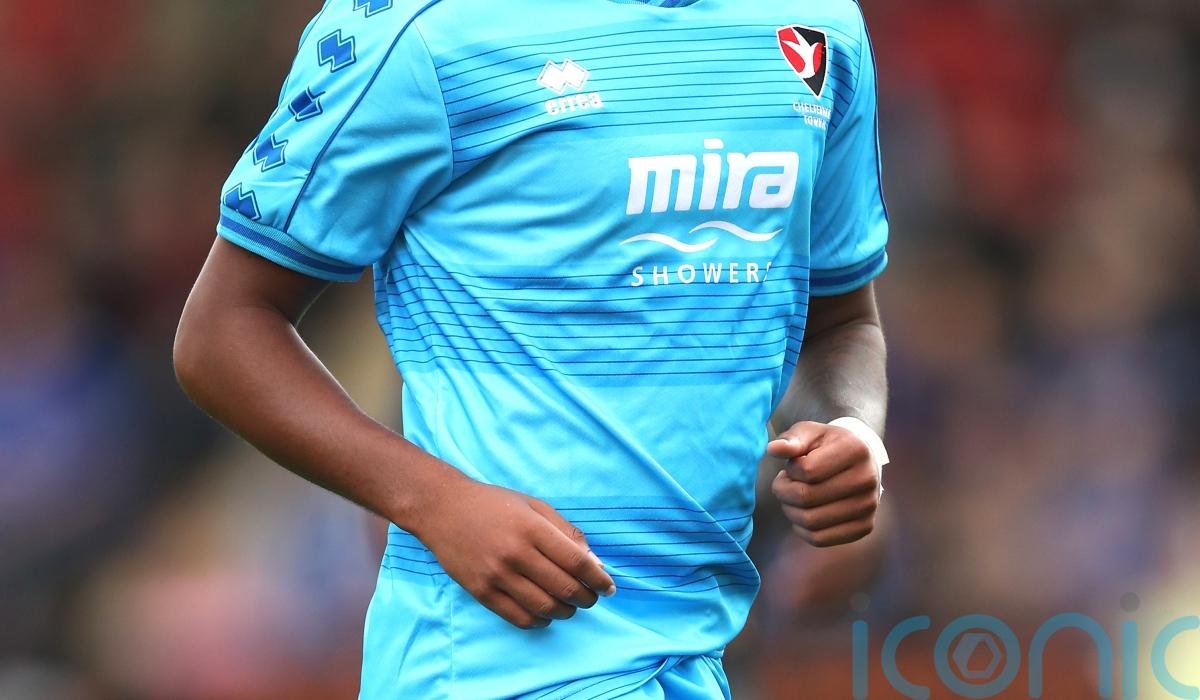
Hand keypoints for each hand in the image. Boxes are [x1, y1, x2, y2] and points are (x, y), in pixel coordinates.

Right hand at [414, 480, 616, 628]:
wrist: (442, 508)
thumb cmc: (494, 504)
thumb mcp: (534, 506)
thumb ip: (566, 532)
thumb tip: (594, 564)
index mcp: (533, 528)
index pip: (577, 562)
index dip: (599, 579)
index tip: (609, 587)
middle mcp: (516, 553)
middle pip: (564, 588)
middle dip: (586, 598)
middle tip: (592, 598)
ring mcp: (496, 575)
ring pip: (544, 607)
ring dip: (566, 611)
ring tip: (570, 606)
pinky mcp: (481, 592)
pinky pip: (518, 618)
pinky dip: (540, 621)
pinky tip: (546, 613)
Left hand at [766, 421, 880, 546]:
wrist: (861, 462)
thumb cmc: (828, 446)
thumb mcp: (810, 433)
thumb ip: (791, 440)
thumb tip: (773, 449)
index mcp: (855, 450)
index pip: (807, 471)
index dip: (790, 470)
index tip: (792, 465)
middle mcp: (867, 479)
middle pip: (806, 497)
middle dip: (784, 492)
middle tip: (784, 484)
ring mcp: (869, 506)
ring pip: (810, 521)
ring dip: (790, 511)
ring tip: (793, 497)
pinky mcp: (865, 527)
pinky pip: (820, 539)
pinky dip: (802, 529)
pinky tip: (803, 513)